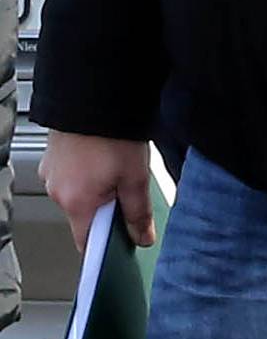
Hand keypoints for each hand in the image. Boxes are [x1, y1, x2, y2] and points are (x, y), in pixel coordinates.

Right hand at [42, 131, 155, 250]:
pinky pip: (72, 175)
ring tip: (118, 166)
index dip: (107, 245)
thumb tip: (141, 238)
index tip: (124, 237)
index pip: (87, 243)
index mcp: (76, 202)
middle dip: (108, 209)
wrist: (94, 93)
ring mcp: (52, 172)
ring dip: (98, 189)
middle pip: (85, 216)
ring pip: (79, 194)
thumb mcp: (135, 177)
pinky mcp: (53, 156)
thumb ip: (138, 213)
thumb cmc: (112, 133)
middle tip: (129, 189)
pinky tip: (104, 156)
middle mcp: (57, 190)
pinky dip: (88, 173)